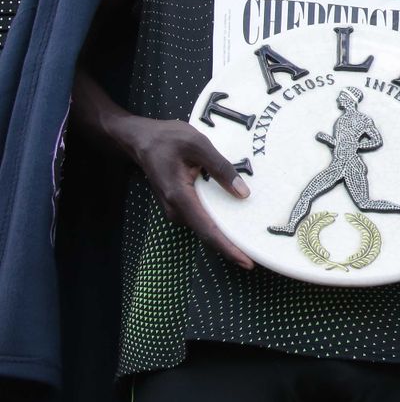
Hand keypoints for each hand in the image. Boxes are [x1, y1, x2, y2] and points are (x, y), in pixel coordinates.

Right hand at [115, 114, 253, 268]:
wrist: (140, 140)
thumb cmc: (167, 139)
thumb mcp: (198, 145)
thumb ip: (221, 168)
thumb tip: (243, 193)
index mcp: (180, 196)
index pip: (208, 229)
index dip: (228, 248)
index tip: (246, 262)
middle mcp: (176, 209)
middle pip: (207, 234)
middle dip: (231, 247)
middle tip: (256, 256)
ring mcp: (176, 208)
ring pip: (205, 227)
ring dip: (225, 236)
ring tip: (251, 242)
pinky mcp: (179, 204)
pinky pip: (201, 218)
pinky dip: (218, 223)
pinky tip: (235, 222)